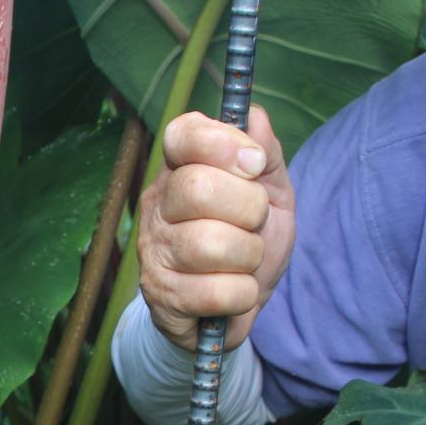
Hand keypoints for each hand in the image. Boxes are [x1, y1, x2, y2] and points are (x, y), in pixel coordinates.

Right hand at [137, 108, 293, 351]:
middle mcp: (158, 204)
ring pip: (210, 243)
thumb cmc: (248, 240)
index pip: (182, 134)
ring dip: (249, 257)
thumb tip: (255, 117)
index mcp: (181, 169)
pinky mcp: (161, 296)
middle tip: (254, 224)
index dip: (223, 144)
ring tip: (244, 262)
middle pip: (198, 188)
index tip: (254, 165)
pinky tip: (234, 292)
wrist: (235, 306)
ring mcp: (154, 251)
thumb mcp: (271, 192)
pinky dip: (242, 295)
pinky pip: (216, 291)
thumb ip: (267, 154)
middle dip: (249, 209)